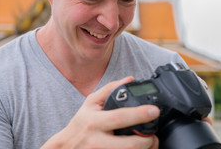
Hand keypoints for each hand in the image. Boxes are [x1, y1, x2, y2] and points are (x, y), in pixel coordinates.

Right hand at [42, 77, 159, 148]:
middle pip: (130, 144)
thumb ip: (109, 89)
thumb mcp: (90, 103)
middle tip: (154, 135)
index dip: (139, 114)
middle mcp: (98, 140)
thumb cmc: (80, 124)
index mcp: (94, 122)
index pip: (119, 117)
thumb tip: (129, 80)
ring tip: (150, 143)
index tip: (154, 111)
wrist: (66, 147)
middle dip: (147, 140)